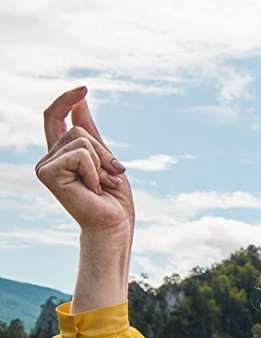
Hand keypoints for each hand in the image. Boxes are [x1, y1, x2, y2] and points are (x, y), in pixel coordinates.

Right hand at [36, 87, 133, 241]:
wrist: (113, 225)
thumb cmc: (112, 199)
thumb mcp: (106, 159)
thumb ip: (92, 134)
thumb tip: (80, 102)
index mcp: (61, 154)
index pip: (55, 118)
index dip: (66, 100)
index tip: (85, 88)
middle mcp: (49, 158)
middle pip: (79, 129)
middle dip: (104, 152)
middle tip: (110, 177)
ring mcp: (45, 165)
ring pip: (81, 139)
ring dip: (102, 163)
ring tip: (101, 185)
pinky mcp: (46, 173)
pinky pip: (80, 154)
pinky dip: (95, 170)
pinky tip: (93, 189)